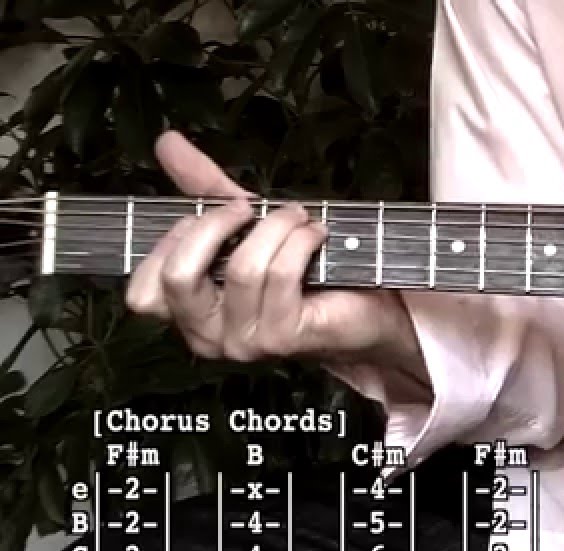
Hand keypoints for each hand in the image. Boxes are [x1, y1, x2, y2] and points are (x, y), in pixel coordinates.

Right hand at [126, 131, 421, 370]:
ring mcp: (245, 342)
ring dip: (275, 228)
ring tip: (297, 217)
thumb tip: (168, 141)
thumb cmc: (301, 270)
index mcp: (187, 313)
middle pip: (179, 277)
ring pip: (243, 268)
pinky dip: (300, 241)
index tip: (205, 215)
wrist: (367, 311)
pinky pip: (281, 274)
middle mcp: (208, 335)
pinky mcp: (284, 338)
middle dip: (214, 226)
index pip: (143, 292)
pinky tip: (316, 235)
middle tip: (247, 209)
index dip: (168, 243)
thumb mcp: (245, 224)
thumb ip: (204, 188)